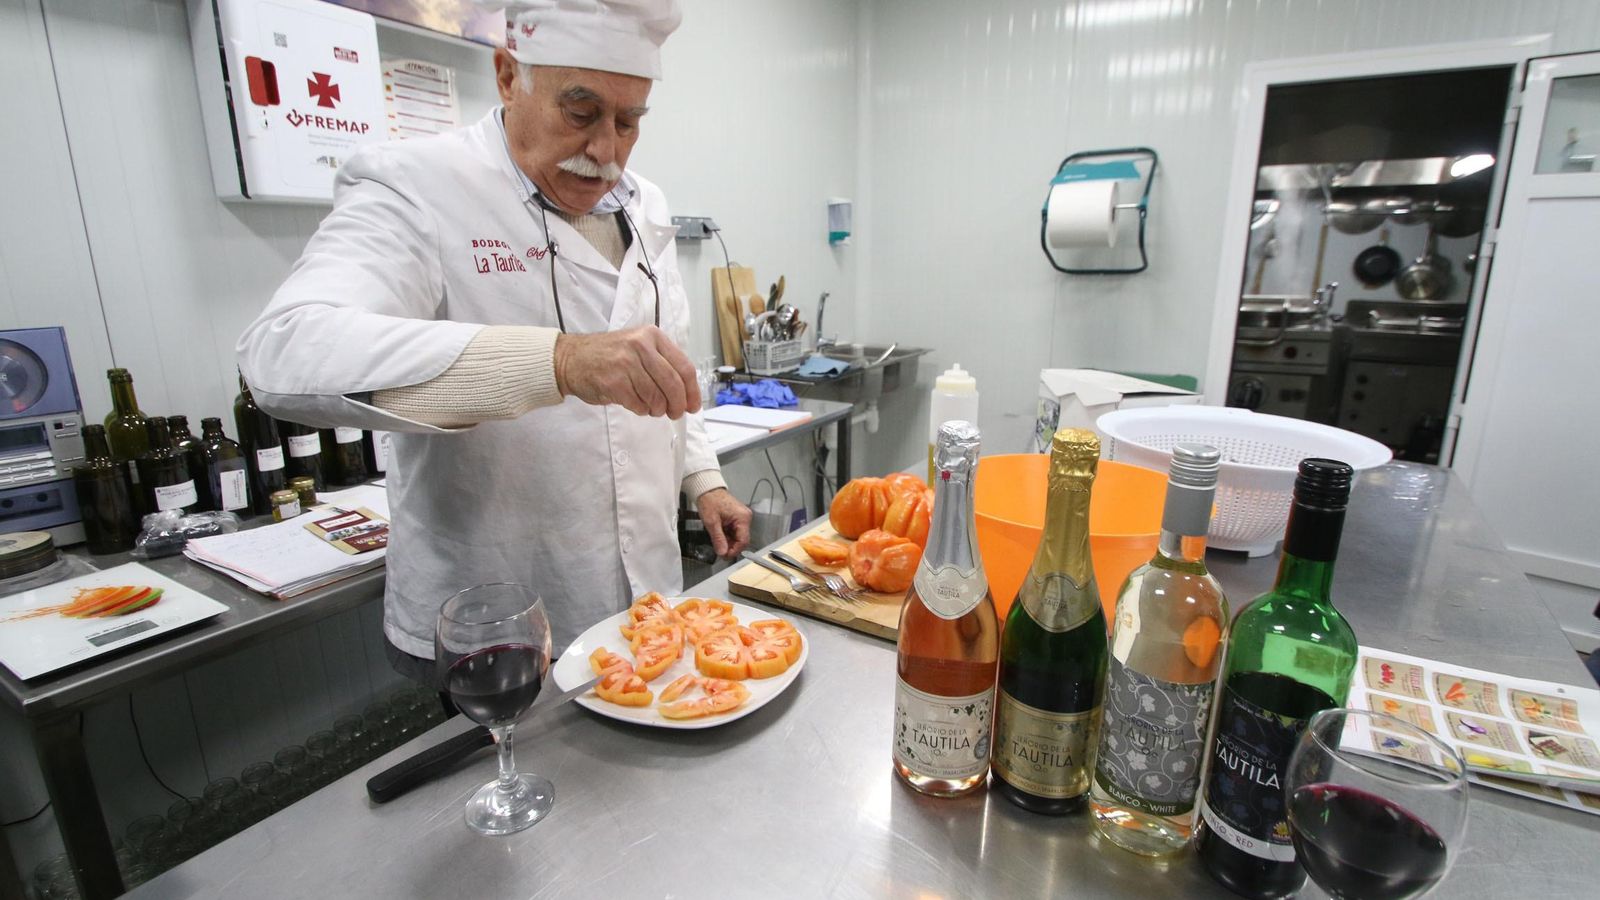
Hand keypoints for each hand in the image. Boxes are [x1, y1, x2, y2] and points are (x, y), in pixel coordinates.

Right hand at [553, 326, 701, 418]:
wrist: (570, 359)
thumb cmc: (607, 356)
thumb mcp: (638, 347)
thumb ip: (662, 364)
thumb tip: (686, 394)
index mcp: (652, 336)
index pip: (684, 367)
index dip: (692, 391)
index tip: (694, 405)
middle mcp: (641, 346)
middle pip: (673, 384)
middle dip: (677, 405)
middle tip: (675, 413)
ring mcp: (626, 363)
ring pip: (657, 397)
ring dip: (657, 409)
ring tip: (650, 408)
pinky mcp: (614, 382)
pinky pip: (639, 404)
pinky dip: (641, 410)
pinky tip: (636, 405)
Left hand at [696, 488, 750, 558]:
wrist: (707, 490)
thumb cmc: (710, 500)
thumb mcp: (712, 522)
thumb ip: (718, 539)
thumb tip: (723, 552)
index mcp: (742, 518)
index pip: (743, 541)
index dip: (734, 551)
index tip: (724, 556)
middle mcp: (745, 517)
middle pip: (742, 540)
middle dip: (730, 547)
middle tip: (719, 551)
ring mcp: (742, 518)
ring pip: (738, 537)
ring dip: (728, 542)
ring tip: (717, 541)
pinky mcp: (738, 518)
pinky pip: (735, 531)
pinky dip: (728, 536)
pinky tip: (720, 535)